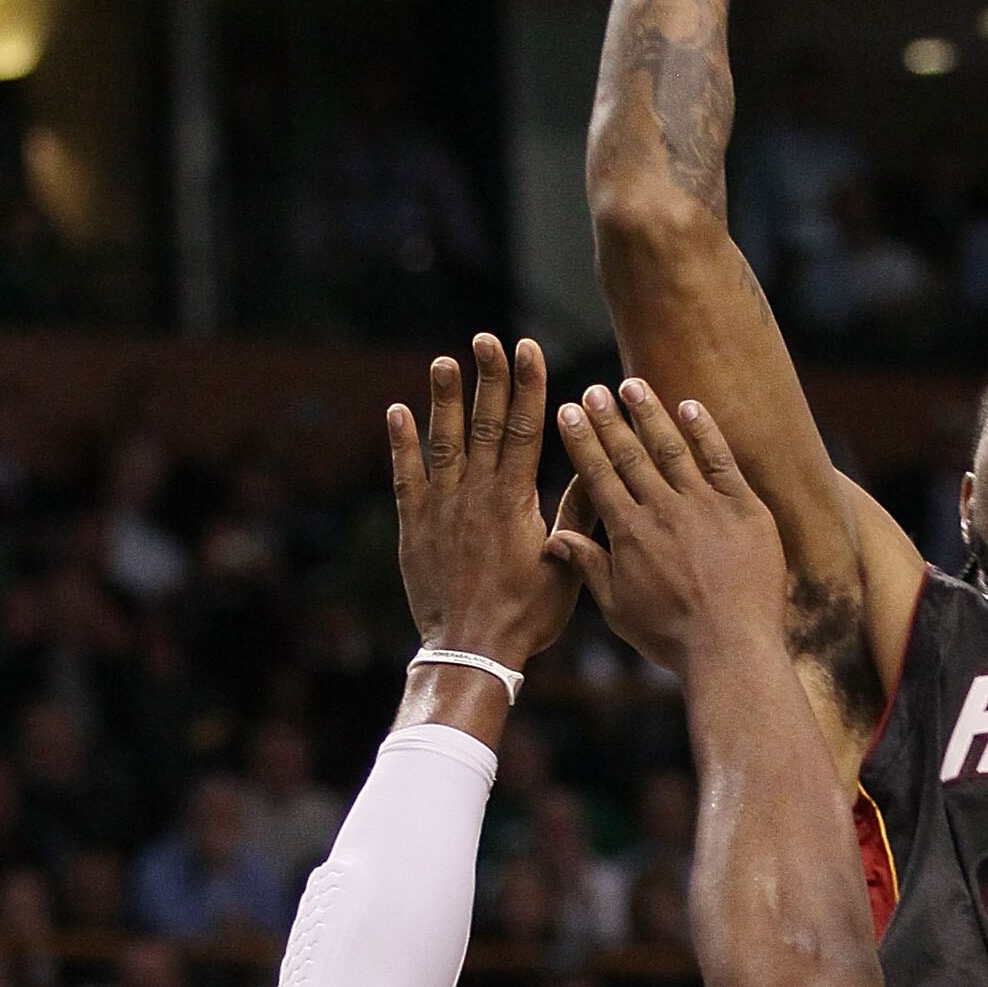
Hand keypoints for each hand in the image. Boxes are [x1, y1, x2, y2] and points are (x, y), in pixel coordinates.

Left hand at [388, 335, 589, 669]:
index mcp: (515, 501)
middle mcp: (476, 495)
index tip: (528, 348)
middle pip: (484, 424)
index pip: (523, 429)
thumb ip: (576, 517)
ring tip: (444, 360)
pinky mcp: (413, 526)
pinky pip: (405, 476)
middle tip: (487, 337)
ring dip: (443, 399)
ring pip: (443, 441)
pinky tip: (397, 411)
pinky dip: (401, 443)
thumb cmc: (526, 616)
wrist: (471, 649)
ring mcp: (441, 507)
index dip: (526, 385)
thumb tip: (590, 469)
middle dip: (488, 377)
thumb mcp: (566, 568)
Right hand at [547, 379, 785, 673]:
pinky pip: (721, 460)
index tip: (566, 412)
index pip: (598, 475)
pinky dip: (704, 430)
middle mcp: (662, 510)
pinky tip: (690, 405)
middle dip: (607, 419)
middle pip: (629, 454)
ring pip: (671, 447)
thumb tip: (555, 538)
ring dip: (649, 413)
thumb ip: (589, 566)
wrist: (732, 648)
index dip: (581, 441)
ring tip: (632, 385)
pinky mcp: (743, 508)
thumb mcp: (618, 607)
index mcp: (628, 532)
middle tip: (592, 390)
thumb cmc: (672, 637)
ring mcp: (705, 505)